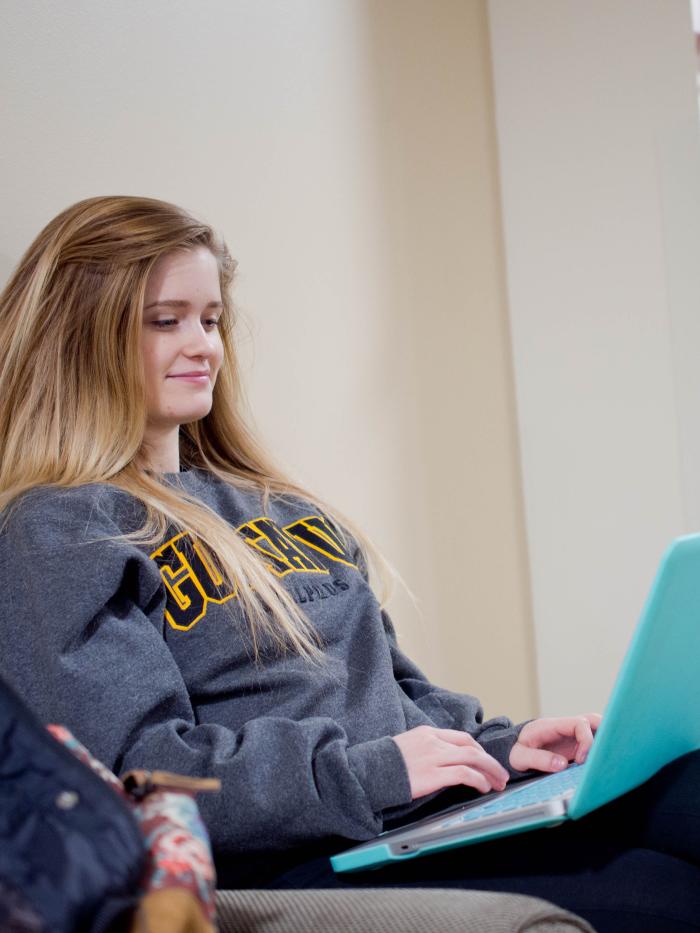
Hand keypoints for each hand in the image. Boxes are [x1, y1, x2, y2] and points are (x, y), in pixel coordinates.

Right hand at [392, 726, 508, 799]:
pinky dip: (478, 780)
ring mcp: (433, 757)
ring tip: (497, 784)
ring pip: (473, 758)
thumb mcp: (406, 748)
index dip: (478, 750)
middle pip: (472, 747)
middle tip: (501, 775)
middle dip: (490, 762)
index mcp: (427, 733)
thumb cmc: (383, 764)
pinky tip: (482, 788)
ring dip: (490, 771)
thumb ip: (425, 751)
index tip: (486, 762)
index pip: (461, 738)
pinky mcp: (433, 775)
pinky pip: (464, 774)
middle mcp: (433, 742)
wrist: (366, 772)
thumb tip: (442, 763)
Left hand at [509, 714, 601, 772]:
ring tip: (606, 758)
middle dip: (604, 734)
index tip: (581, 760)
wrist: (512, 749)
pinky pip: (592, 740)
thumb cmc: (515, 751)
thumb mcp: (520, 757)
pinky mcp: (573, 744)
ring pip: (595, 728)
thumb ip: (539, 759)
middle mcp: (564, 727)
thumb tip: (562, 764)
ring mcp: (570, 735)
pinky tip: (601, 761)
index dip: (586, 740)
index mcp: (552, 726)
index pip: (579, 723)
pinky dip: (600, 747)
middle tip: (603, 755)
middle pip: (592, 720)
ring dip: (603, 739)